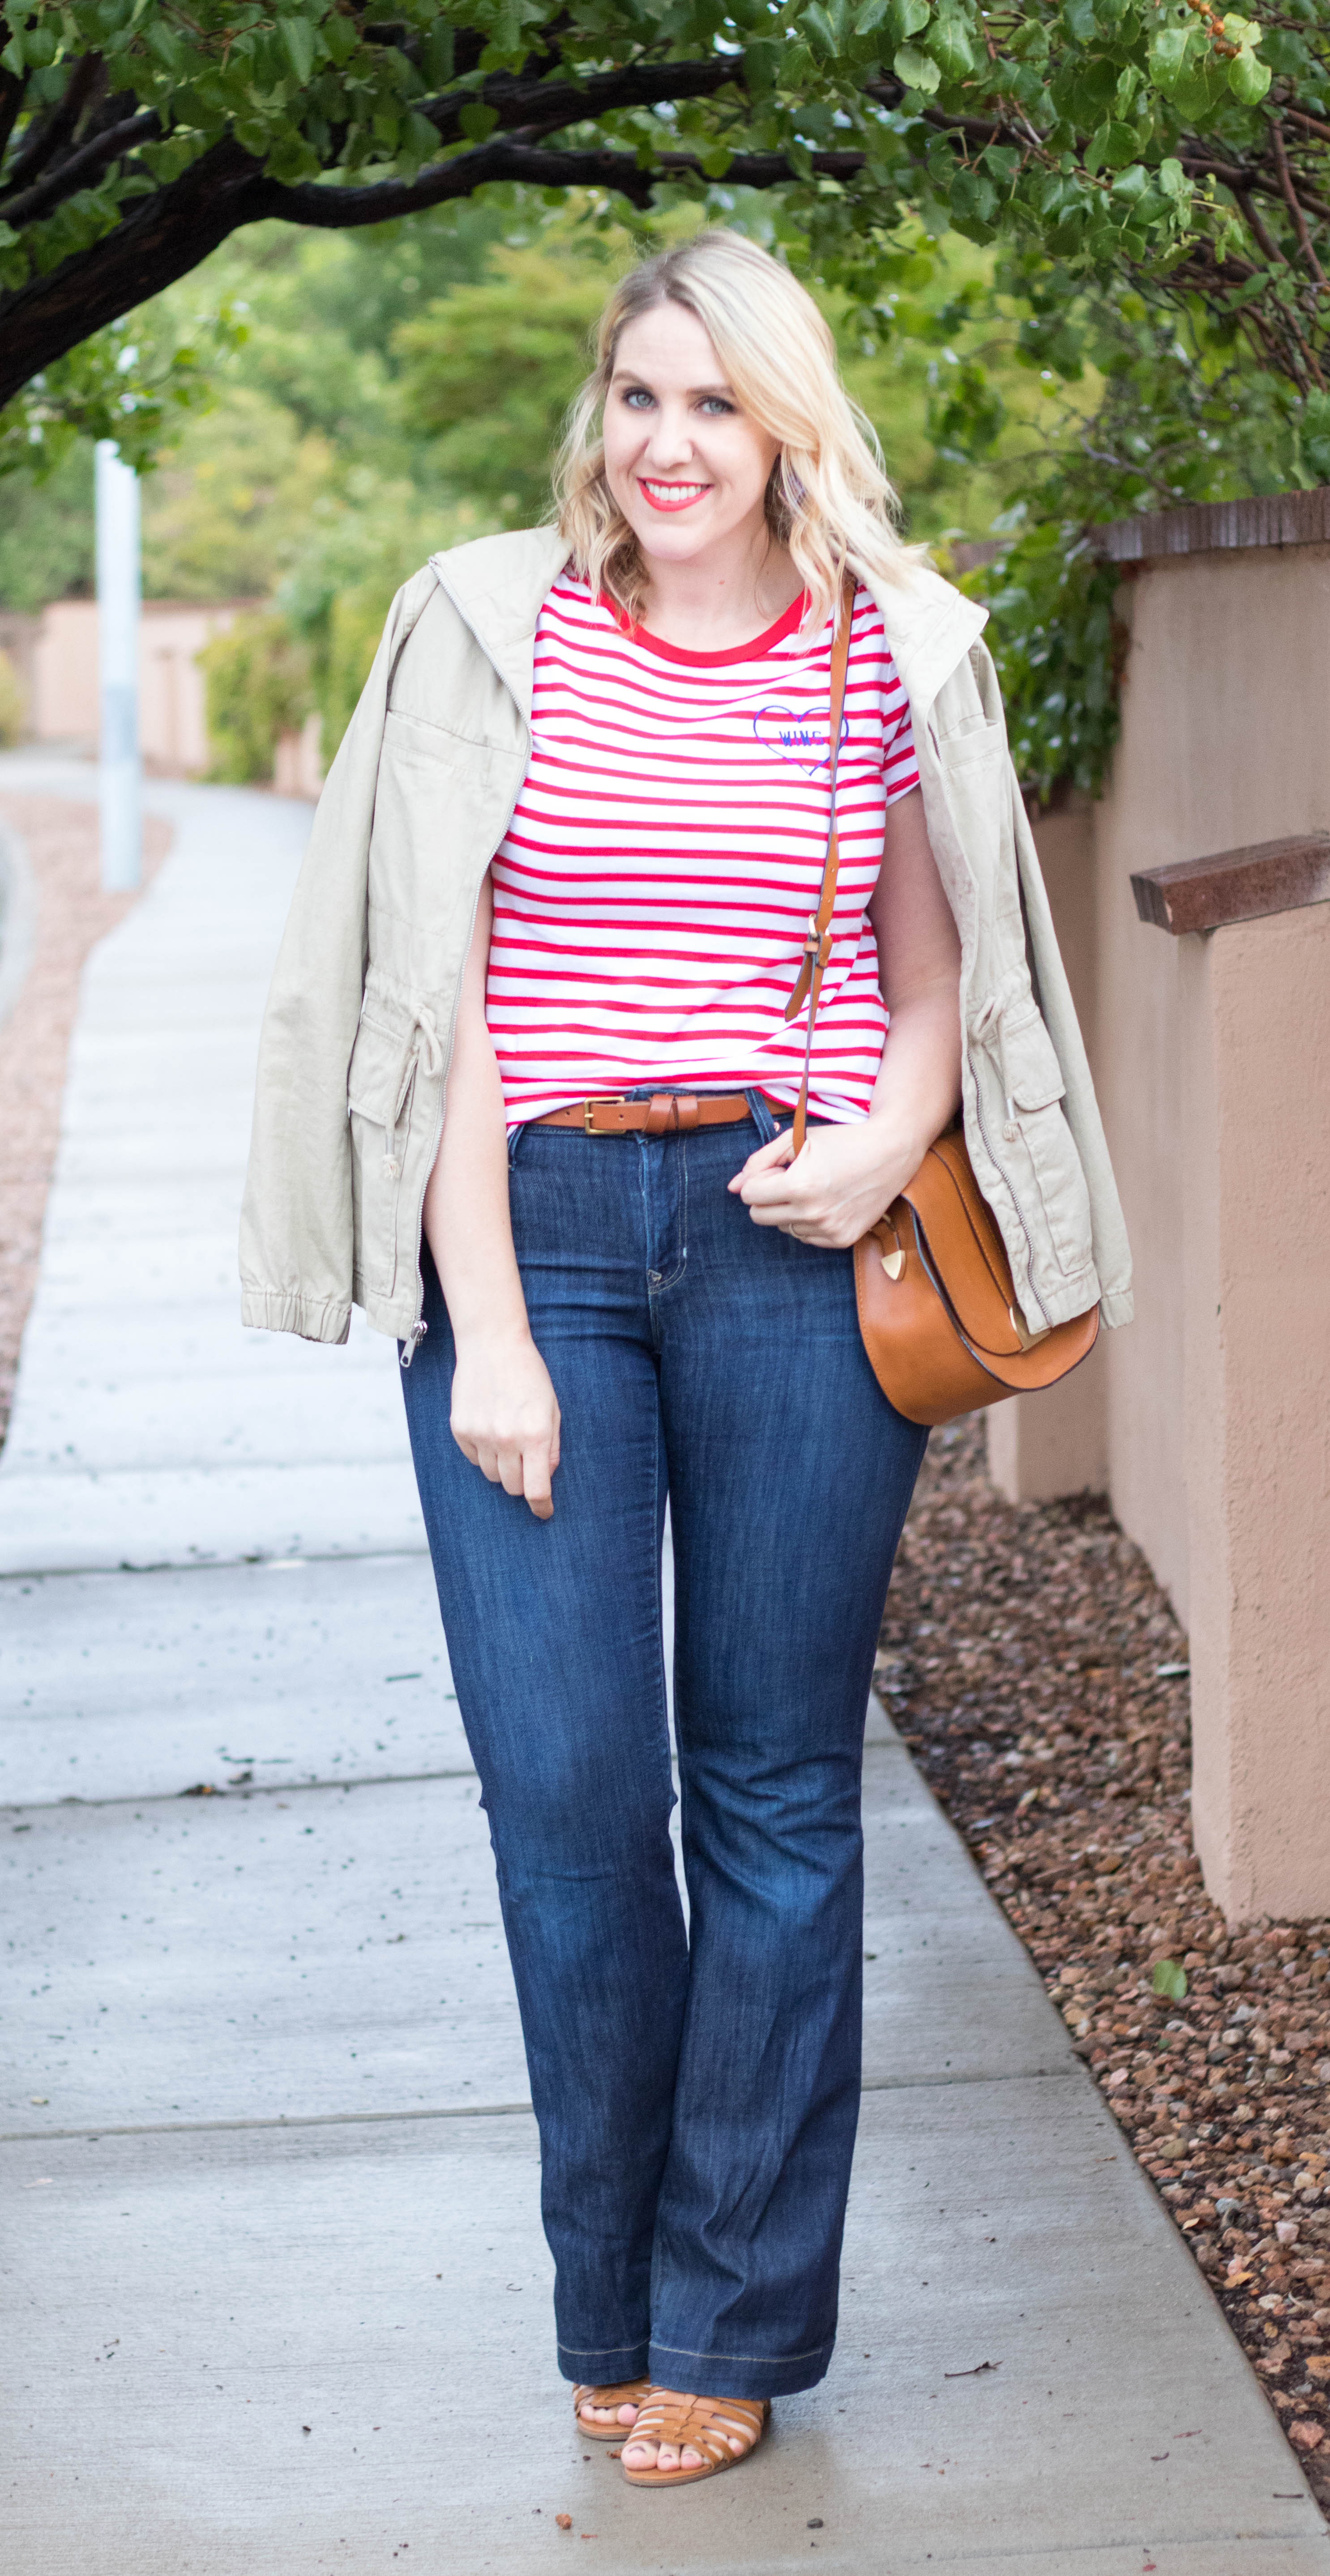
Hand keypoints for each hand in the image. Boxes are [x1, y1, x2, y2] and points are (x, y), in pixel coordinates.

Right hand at [449, 1327, 561, 1519]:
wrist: (492, 1344)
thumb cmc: (529, 1375)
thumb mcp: (552, 1409)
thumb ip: (552, 1446)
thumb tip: (546, 1476)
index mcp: (535, 1435)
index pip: (535, 1489)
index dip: (541, 1507)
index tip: (544, 1512)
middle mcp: (506, 1439)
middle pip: (512, 1487)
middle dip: (523, 1482)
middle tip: (527, 1461)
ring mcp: (480, 1435)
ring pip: (491, 1475)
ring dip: (502, 1467)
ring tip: (507, 1438)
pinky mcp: (460, 1429)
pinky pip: (473, 1458)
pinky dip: (483, 1452)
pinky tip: (489, 1427)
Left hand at [728, 1117, 922, 1250]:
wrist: (892, 1152)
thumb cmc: (843, 1140)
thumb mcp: (797, 1138)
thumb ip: (759, 1160)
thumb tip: (731, 1187)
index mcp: (799, 1185)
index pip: (748, 1196)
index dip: (758, 1179)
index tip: (777, 1168)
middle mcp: (813, 1213)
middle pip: (759, 1217)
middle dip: (767, 1197)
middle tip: (791, 1179)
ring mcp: (829, 1230)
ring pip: (782, 1227)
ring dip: (789, 1209)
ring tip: (815, 1188)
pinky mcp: (843, 1240)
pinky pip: (805, 1237)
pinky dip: (809, 1221)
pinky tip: (828, 1202)